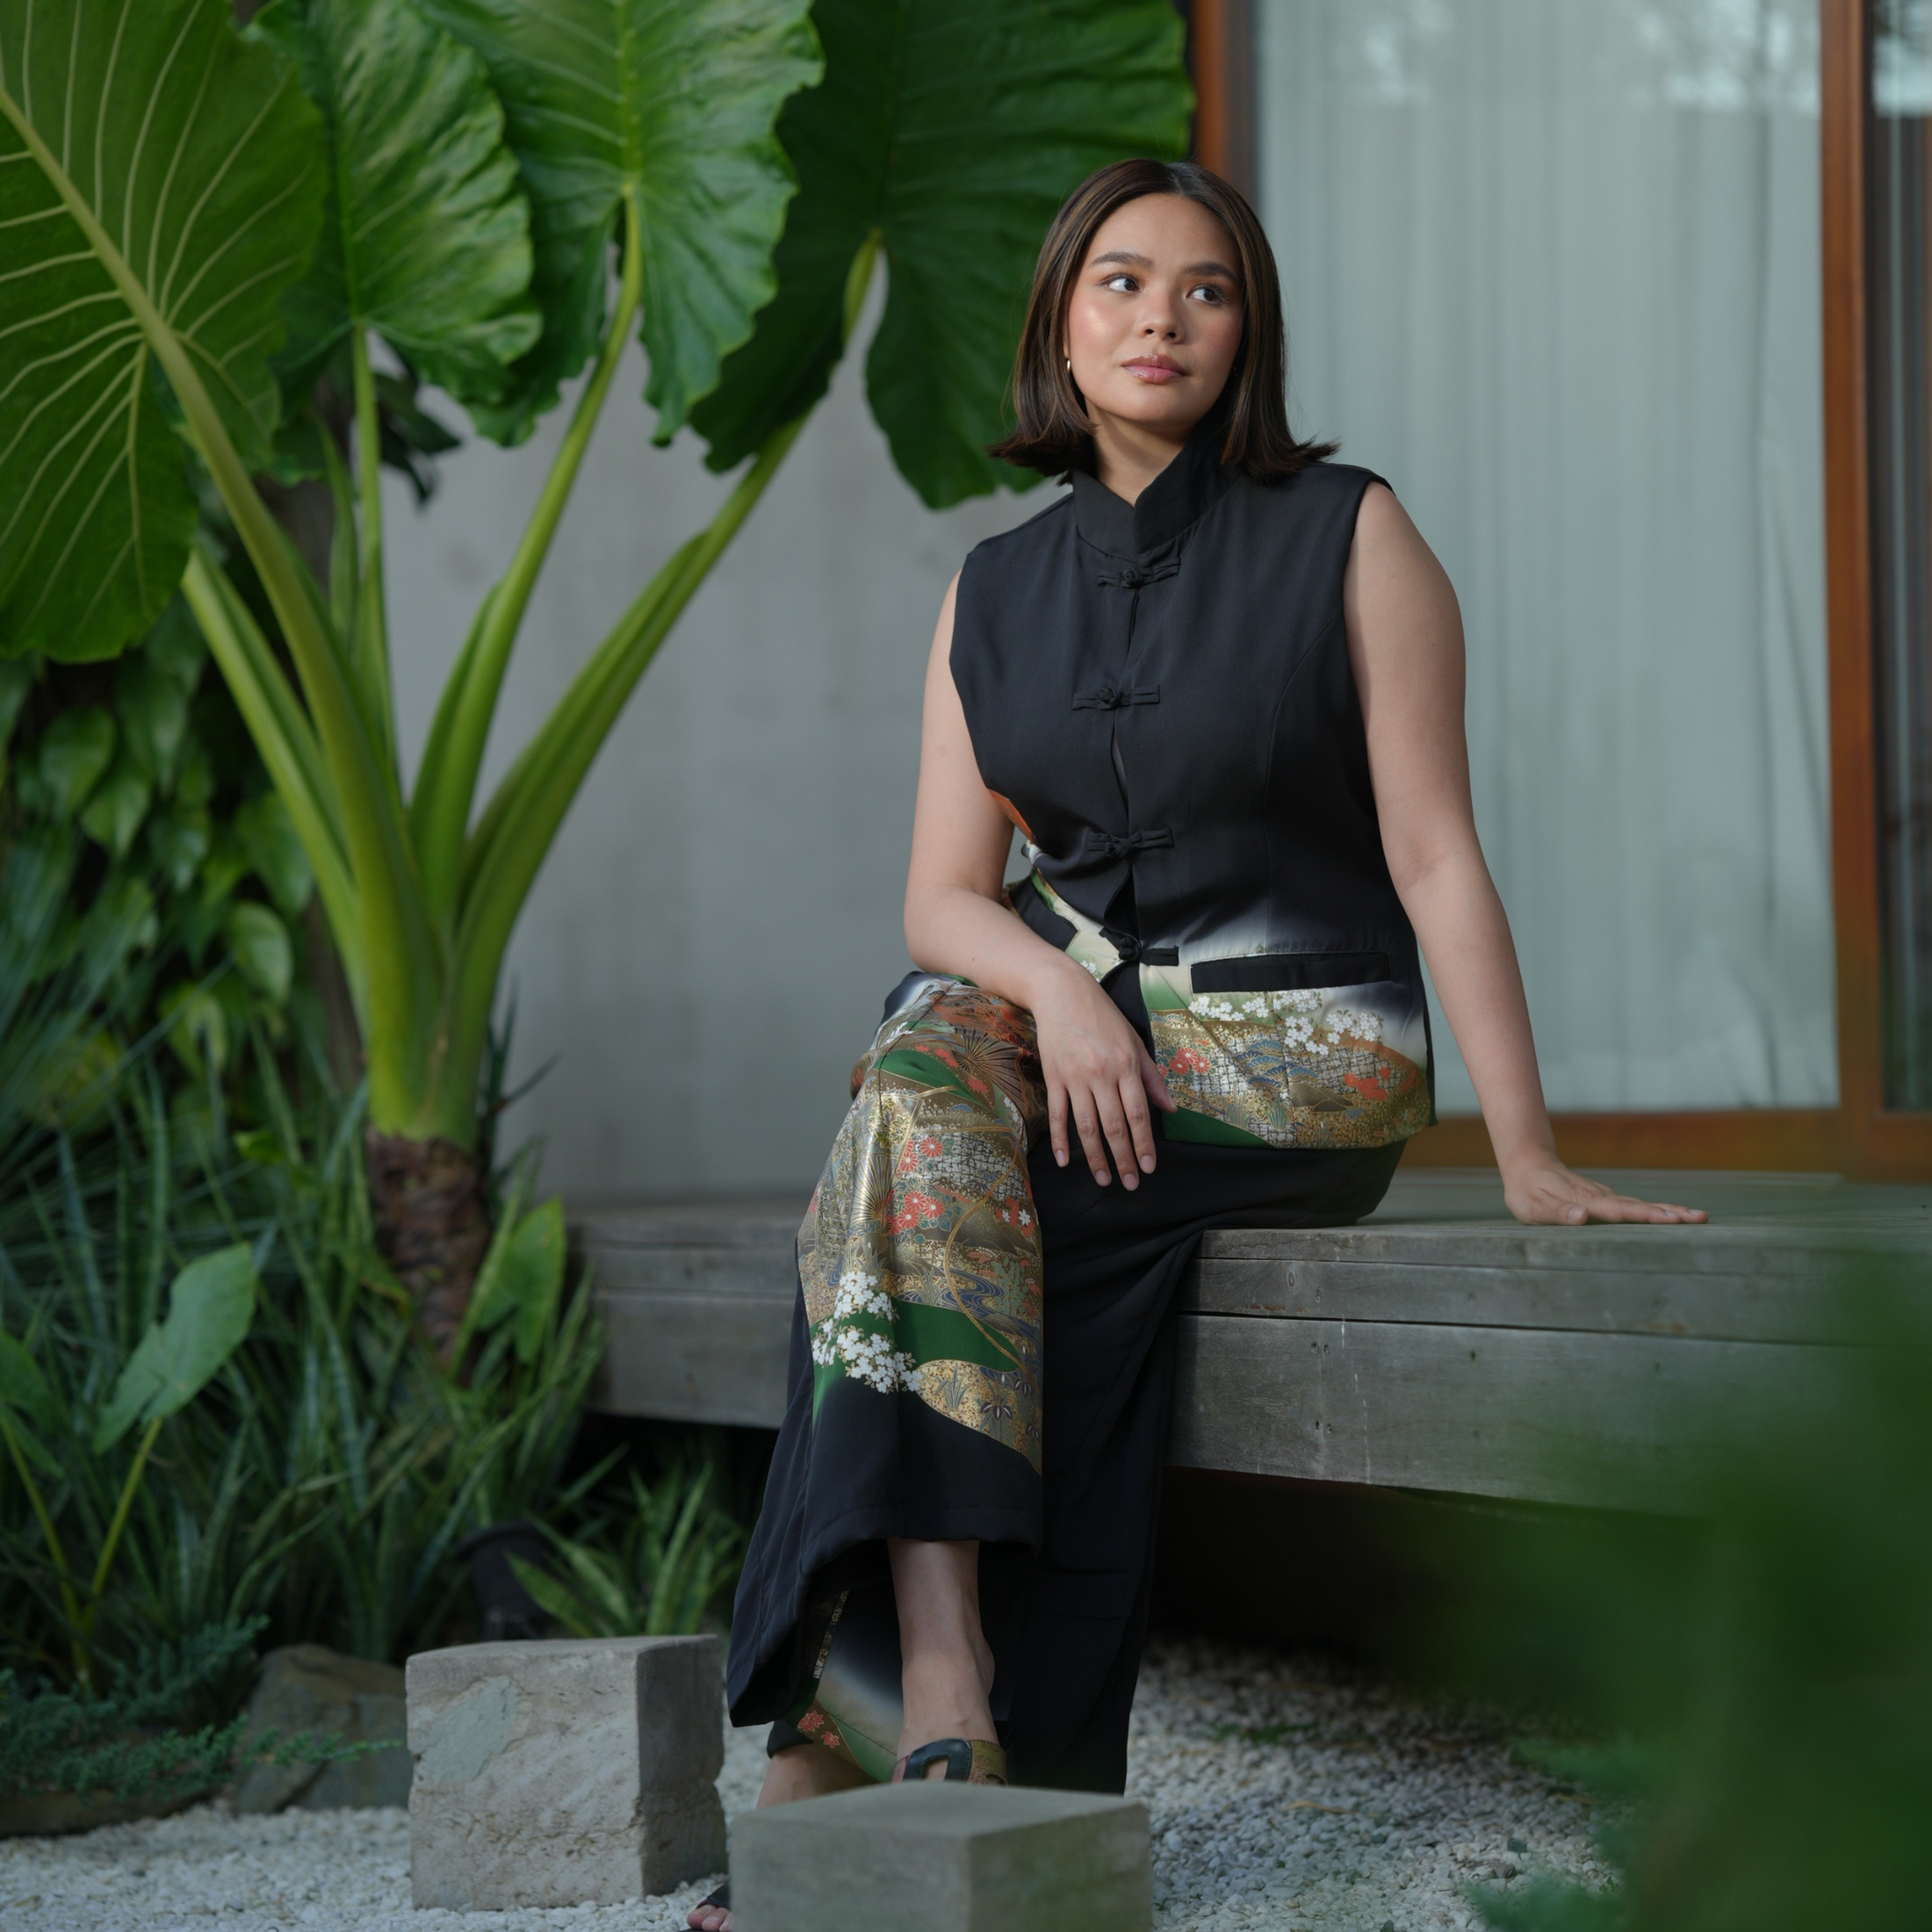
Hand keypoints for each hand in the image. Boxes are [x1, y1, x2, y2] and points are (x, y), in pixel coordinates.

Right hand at [1029, 963, 1174, 1187]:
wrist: (1061, 993)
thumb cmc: (1102, 1016)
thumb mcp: (1134, 1041)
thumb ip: (1151, 1077)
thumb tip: (1169, 1109)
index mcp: (1125, 1065)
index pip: (1138, 1113)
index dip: (1144, 1144)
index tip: (1149, 1167)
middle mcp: (1101, 1074)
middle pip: (1114, 1126)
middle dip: (1123, 1158)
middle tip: (1130, 1183)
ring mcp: (1075, 1077)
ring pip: (1086, 1126)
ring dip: (1095, 1157)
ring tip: (1103, 1179)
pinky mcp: (1054, 1077)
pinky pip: (1058, 1114)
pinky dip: (1060, 1139)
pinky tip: (1066, 1160)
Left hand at [1502, 1155, 1706, 1225]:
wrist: (1528, 1166)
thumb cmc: (1527, 1191)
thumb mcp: (1534, 1206)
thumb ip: (1558, 1212)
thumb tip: (1582, 1218)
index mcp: (1586, 1202)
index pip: (1620, 1211)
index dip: (1646, 1216)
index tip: (1671, 1220)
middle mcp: (1601, 1198)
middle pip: (1640, 1207)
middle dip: (1670, 1213)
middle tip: (1700, 1218)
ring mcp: (1606, 1197)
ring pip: (1642, 1204)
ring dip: (1671, 1211)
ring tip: (1699, 1217)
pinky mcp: (1607, 1200)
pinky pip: (1636, 1206)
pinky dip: (1658, 1210)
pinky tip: (1675, 1216)